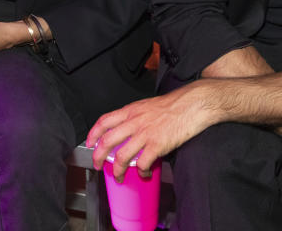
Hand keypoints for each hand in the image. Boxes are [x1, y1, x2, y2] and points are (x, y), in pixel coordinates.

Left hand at [86, 81, 220, 181]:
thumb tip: (127, 129)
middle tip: (97, 165)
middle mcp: (134, 122)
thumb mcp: (147, 105)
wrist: (192, 104)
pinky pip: (143, 163)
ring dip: (117, 170)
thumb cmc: (173, 105)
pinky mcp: (157, 145)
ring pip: (122, 156)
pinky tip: (144, 174)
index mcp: (131, 110)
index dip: (93, 133)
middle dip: (98, 156)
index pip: (104, 121)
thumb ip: (135, 116)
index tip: (90, 143)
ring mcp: (145, 134)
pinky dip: (141, 172)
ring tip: (119, 177)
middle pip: (108, 141)